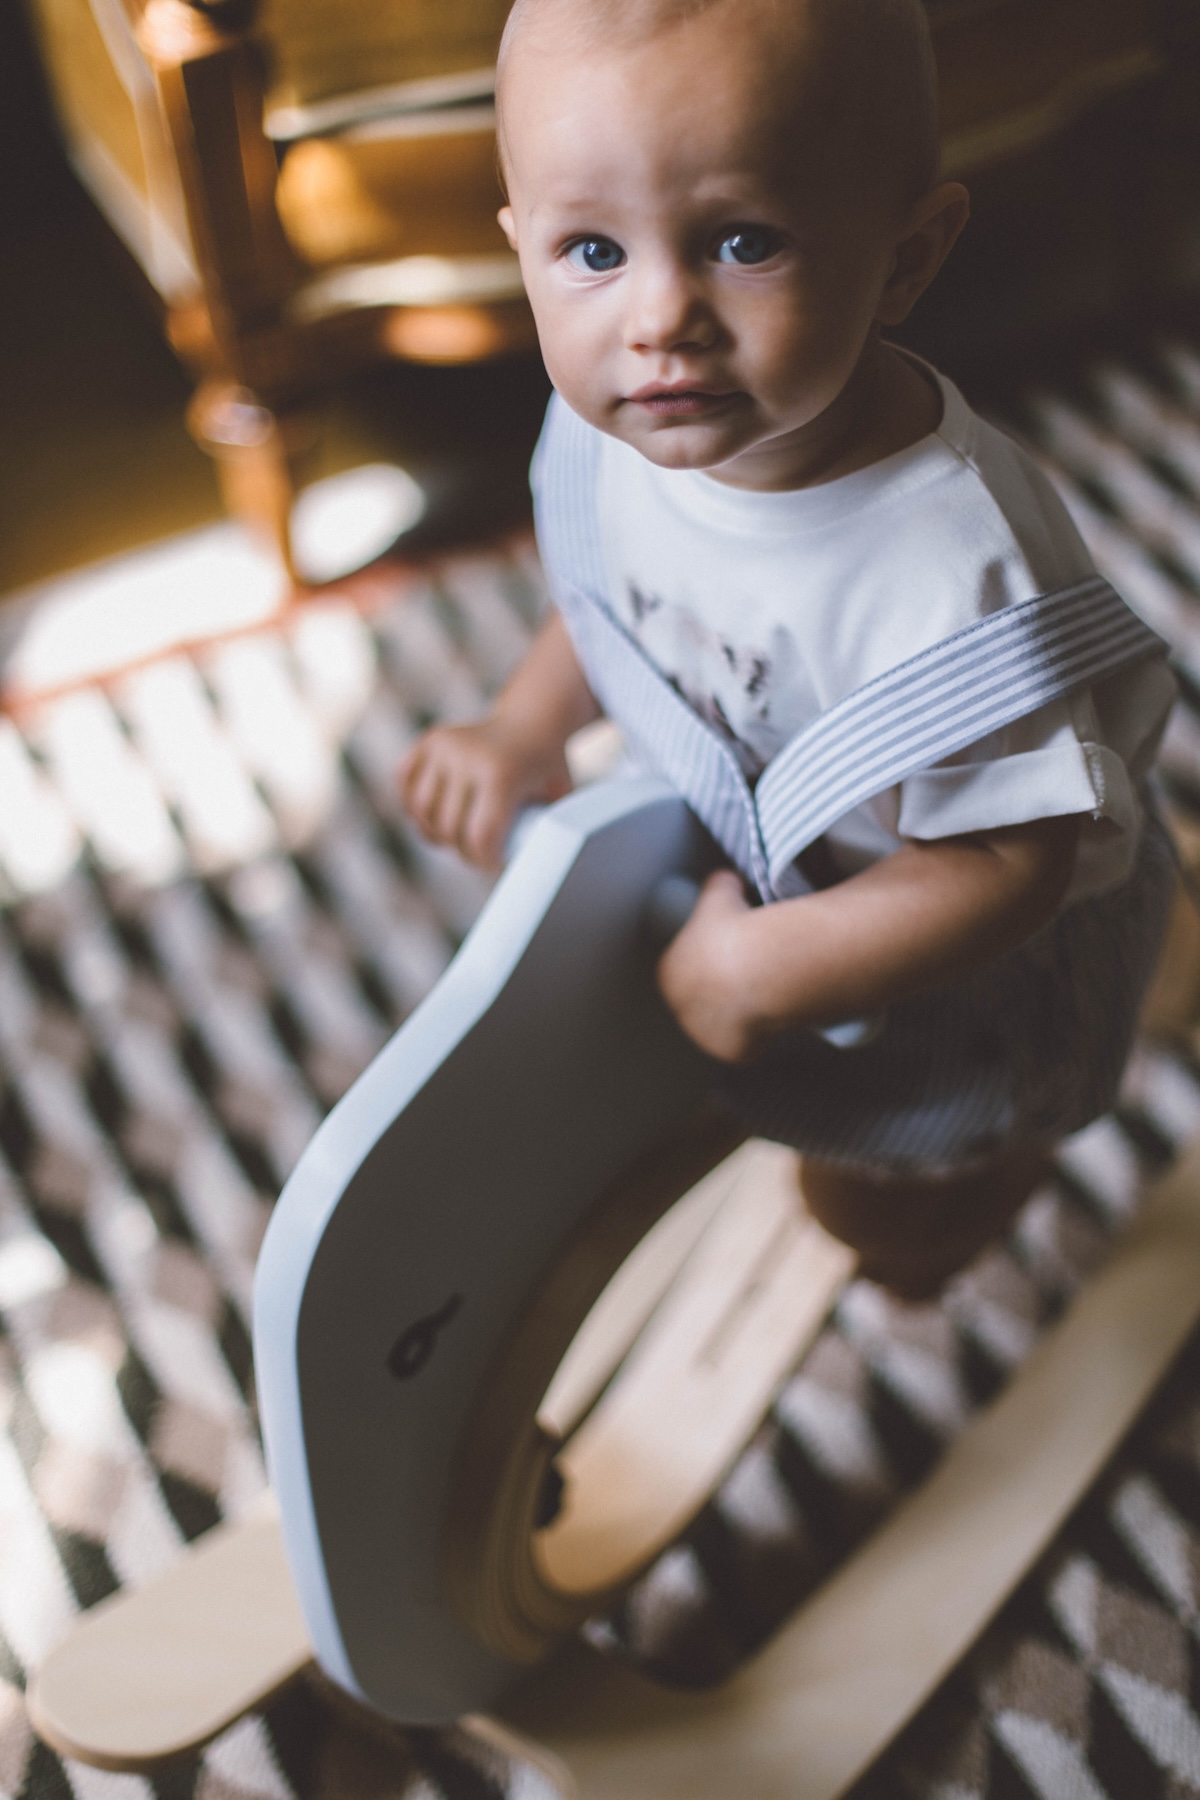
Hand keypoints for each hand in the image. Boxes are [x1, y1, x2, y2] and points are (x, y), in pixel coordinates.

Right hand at [397, 714, 571, 868]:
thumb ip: (545, 833)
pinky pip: (404, 783)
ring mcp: (444, 745)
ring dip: (435, 832)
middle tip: (479, 855)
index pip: (480, 836)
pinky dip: (413, 805)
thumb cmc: (547, 771)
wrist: (532, 721)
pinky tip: (433, 816)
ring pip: (422, 810)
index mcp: (502, 773)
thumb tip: (533, 871)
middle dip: (463, 850)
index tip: (495, 865)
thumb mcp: (559, 800)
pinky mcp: (430, 741)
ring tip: (456, 838)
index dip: (485, 861)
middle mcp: (467, 755)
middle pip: (449, 828)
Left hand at [655, 870, 767, 1062]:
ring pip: (721, 1024)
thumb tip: (726, 879)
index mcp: (668, 971)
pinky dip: (758, 1035)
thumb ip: (718, 887)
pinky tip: (770, 1018)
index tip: (729, 952)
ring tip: (760, 996)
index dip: (708, 959)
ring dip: (737, 1015)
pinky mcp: (729, 1051)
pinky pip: (746, 1044)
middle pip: (701, 999)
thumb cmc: (732, 931)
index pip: (683, 968)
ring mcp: (703, 1035)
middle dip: (720, 989)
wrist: (758, 970)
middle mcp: (679, 1008)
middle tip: (748, 974)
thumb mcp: (721, 894)